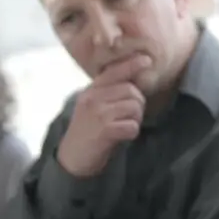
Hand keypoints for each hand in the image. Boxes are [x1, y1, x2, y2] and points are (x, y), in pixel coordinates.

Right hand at [57, 54, 149, 176]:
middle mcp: (93, 99)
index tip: (146, 60)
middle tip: (132, 115)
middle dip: (139, 103)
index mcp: (90, 91)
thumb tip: (132, 81)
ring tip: (126, 126)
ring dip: (136, 119)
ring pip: (134, 107)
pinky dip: (132, 131)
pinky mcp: (105, 131)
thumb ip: (107, 92)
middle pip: (131, 90)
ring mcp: (99, 114)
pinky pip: (132, 126)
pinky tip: (124, 135)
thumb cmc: (87, 131)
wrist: (72, 158)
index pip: (113, 72)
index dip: (131, 65)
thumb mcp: (91, 106)